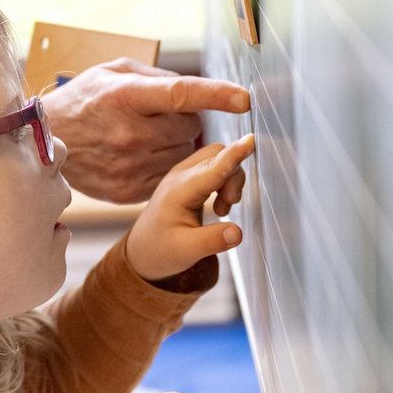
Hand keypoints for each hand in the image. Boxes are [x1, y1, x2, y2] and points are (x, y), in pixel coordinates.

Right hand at [42, 58, 249, 203]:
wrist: (43, 143)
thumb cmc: (84, 100)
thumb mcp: (114, 73)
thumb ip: (158, 78)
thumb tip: (195, 91)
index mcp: (125, 96)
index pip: (181, 94)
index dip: (216, 95)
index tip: (244, 99)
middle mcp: (129, 133)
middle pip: (190, 128)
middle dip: (185, 120)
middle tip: (158, 116)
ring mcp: (128, 166)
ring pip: (183, 155)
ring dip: (175, 144)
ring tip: (144, 136)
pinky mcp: (127, 191)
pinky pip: (169, 177)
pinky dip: (162, 166)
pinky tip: (139, 156)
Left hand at [126, 134, 254, 281]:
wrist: (142, 252)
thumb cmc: (160, 251)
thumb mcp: (187, 252)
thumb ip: (213, 240)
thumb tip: (238, 233)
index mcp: (179, 191)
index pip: (213, 168)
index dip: (234, 155)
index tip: (251, 140)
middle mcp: (181, 176)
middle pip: (217, 153)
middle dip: (234, 174)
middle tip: (230, 205)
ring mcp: (184, 175)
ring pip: (218, 157)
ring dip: (230, 179)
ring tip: (222, 210)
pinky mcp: (189, 179)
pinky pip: (215, 165)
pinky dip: (225, 181)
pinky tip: (220, 205)